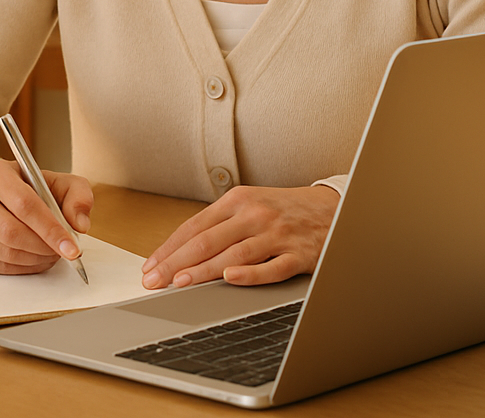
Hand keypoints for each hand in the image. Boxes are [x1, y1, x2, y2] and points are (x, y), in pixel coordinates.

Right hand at [0, 159, 93, 274]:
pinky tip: (34, 258)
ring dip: (37, 259)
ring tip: (51, 252)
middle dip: (45, 247)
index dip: (51, 228)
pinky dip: (24, 268)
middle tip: (64, 252)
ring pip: (7, 253)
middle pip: (12, 232)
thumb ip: (78, 196)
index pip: (24, 204)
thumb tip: (79, 224)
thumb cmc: (31, 191)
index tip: (72, 247)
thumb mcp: (59, 184)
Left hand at [142, 185, 337, 288]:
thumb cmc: (284, 209)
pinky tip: (232, 278)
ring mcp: (276, 234)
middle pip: (207, 240)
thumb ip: (220, 225)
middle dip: (175, 262)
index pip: (193, 227)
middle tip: (154, 281)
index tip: (150, 267)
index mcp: (237, 201)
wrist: (334, 207)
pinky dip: (251, 273)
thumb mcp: (250, 205)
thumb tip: (181, 251)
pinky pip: (272, 266)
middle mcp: (254, 214)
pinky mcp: (299, 253)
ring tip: (180, 283)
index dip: (168, 248)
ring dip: (204, 270)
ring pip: (233, 254)